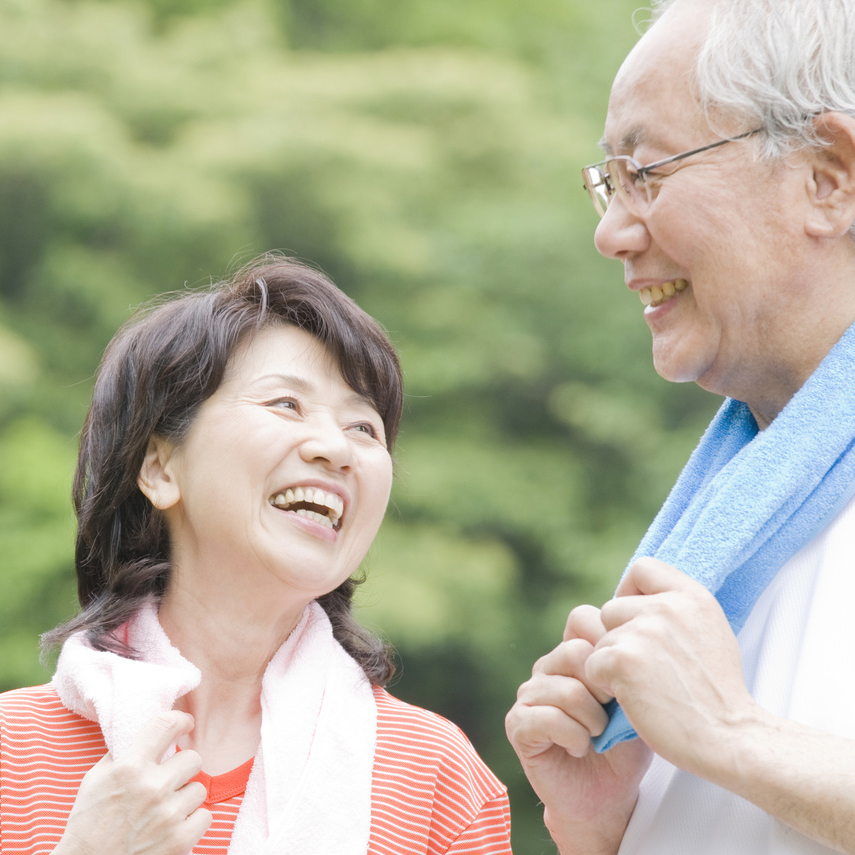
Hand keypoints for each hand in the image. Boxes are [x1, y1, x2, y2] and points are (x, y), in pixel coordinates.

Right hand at [55, 711, 210, 854]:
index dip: (180, 720)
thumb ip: (123, 754)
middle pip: (193, 758)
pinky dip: (192, 822)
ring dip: (185, 797)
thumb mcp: (95, 780)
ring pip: (199, 788)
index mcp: (130, 768)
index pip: (167, 724)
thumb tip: (148, 735)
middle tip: (170, 779)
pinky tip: (173, 826)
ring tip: (165, 808)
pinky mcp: (180, 840)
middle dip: (183, 767)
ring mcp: (168, 814)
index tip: (185, 724)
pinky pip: (205, 816)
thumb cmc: (88, 825)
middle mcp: (152, 787)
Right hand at [506, 605, 650, 854]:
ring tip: (598, 736)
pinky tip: (579, 748)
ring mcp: (528, 694)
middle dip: (604, 687)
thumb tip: (632, 646)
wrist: (605, 797)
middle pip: (575, 652)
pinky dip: (573, 737)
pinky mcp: (517, 724)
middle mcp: (546, 668)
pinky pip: (547, 718)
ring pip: (565, 689)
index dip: (607, 644)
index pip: (581, 618)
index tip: (625, 678)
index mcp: (571, 654)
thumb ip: (627, 668)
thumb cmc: (622, 746)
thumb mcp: (635, 701)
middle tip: (613, 714)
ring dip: (592, 719)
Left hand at [586, 557, 755, 776]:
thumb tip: (640, 599)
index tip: (637, 618)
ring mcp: (642, 631)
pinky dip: (604, 685)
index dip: (631, 592)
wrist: (729, 737)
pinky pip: (592, 664)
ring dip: (613, 664)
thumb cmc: (717, 693)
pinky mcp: (621, 660)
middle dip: (620, 637)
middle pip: (612, 609)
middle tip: (644, 669)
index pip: (642, 569)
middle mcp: (666, 606)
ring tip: (644, 687)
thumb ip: (677, 610)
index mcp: (691, 596)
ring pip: (601, 639)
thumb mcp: (710, 632)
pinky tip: (633, 699)